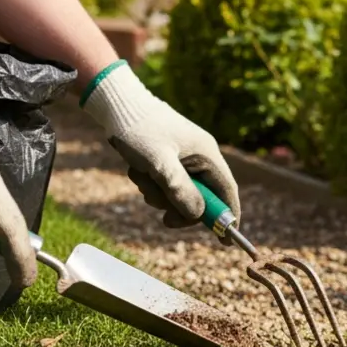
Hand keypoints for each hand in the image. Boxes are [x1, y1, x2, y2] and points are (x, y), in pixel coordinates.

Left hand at [80, 60, 240, 234]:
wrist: (118, 106)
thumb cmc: (139, 129)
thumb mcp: (158, 162)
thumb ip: (179, 188)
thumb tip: (197, 215)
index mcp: (207, 154)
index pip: (227, 191)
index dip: (228, 216)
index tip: (226, 241)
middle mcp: (200, 157)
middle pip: (201, 197)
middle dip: (180, 208)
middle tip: (164, 219)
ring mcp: (184, 158)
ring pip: (180, 193)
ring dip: (160, 196)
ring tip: (142, 179)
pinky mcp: (168, 160)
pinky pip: (166, 185)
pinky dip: (152, 185)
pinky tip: (138, 171)